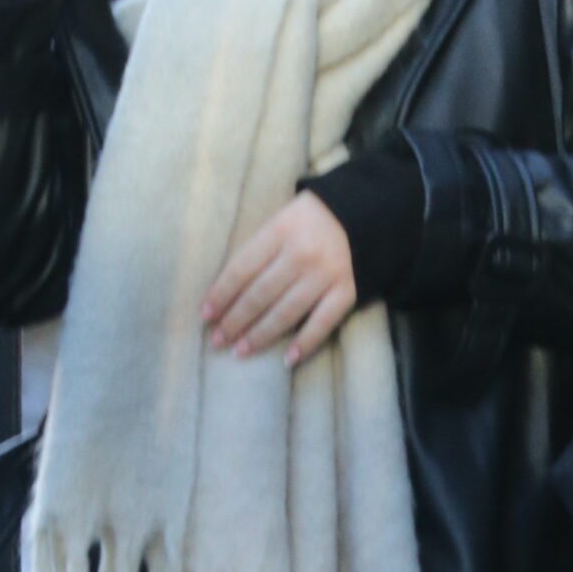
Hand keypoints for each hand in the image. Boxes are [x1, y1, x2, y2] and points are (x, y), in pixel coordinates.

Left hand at [202, 196, 356, 368]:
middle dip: (235, 320)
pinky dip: (305, 343)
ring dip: (260, 335)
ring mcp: (326, 274)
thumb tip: (226, 291)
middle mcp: (301, 254)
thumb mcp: (281, 221)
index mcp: (280, 230)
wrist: (367, 211)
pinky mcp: (348, 291)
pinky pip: (323, 323)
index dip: (221, 294)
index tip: (205, 316)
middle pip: (260, 294)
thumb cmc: (311, 220)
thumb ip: (258, 250)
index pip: (241, 268)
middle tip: (217, 341)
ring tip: (240, 351)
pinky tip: (288, 360)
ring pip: (286, 312)